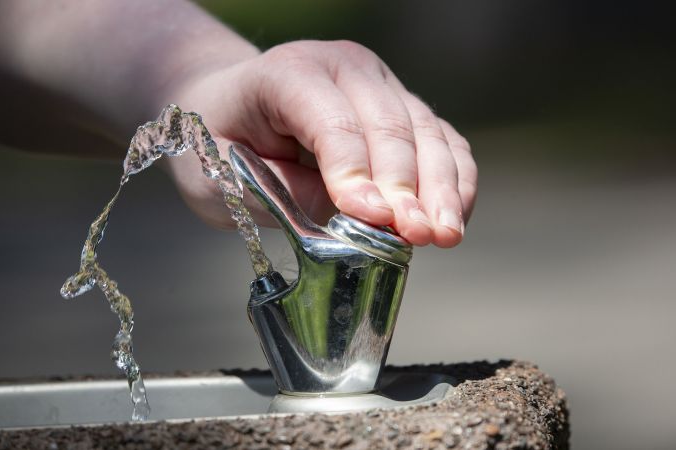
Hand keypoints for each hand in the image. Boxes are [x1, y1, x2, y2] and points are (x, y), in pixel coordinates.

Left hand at [162, 40, 476, 247]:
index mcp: (288, 73)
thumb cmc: (220, 139)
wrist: (229, 105)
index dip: (355, 172)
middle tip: (417, 236)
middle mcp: (344, 67)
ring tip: (445, 235)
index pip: (332, 122)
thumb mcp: (221, 172)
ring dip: (441, 188)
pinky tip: (455, 217)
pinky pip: (443, 141)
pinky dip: (454, 179)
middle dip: (405, 187)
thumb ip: (280, 191)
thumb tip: (352, 218)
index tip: (375, 220)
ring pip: (426, 132)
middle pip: (389, 125)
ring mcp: (381, 83)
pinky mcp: (403, 107)